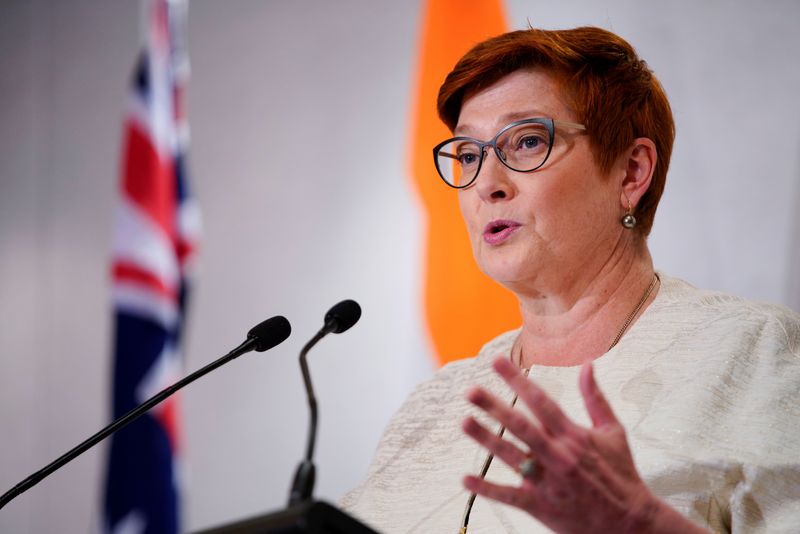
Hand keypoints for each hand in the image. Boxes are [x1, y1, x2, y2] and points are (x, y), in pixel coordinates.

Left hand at [462, 356, 706, 532]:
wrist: (631, 523)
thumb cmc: (621, 474)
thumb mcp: (613, 432)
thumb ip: (595, 397)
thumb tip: (586, 364)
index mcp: (574, 435)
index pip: (541, 401)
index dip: (517, 380)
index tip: (496, 361)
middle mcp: (559, 455)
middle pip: (521, 426)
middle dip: (494, 407)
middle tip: (470, 390)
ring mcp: (549, 482)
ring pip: (512, 457)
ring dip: (486, 439)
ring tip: (464, 422)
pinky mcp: (542, 507)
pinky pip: (510, 496)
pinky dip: (487, 489)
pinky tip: (465, 479)